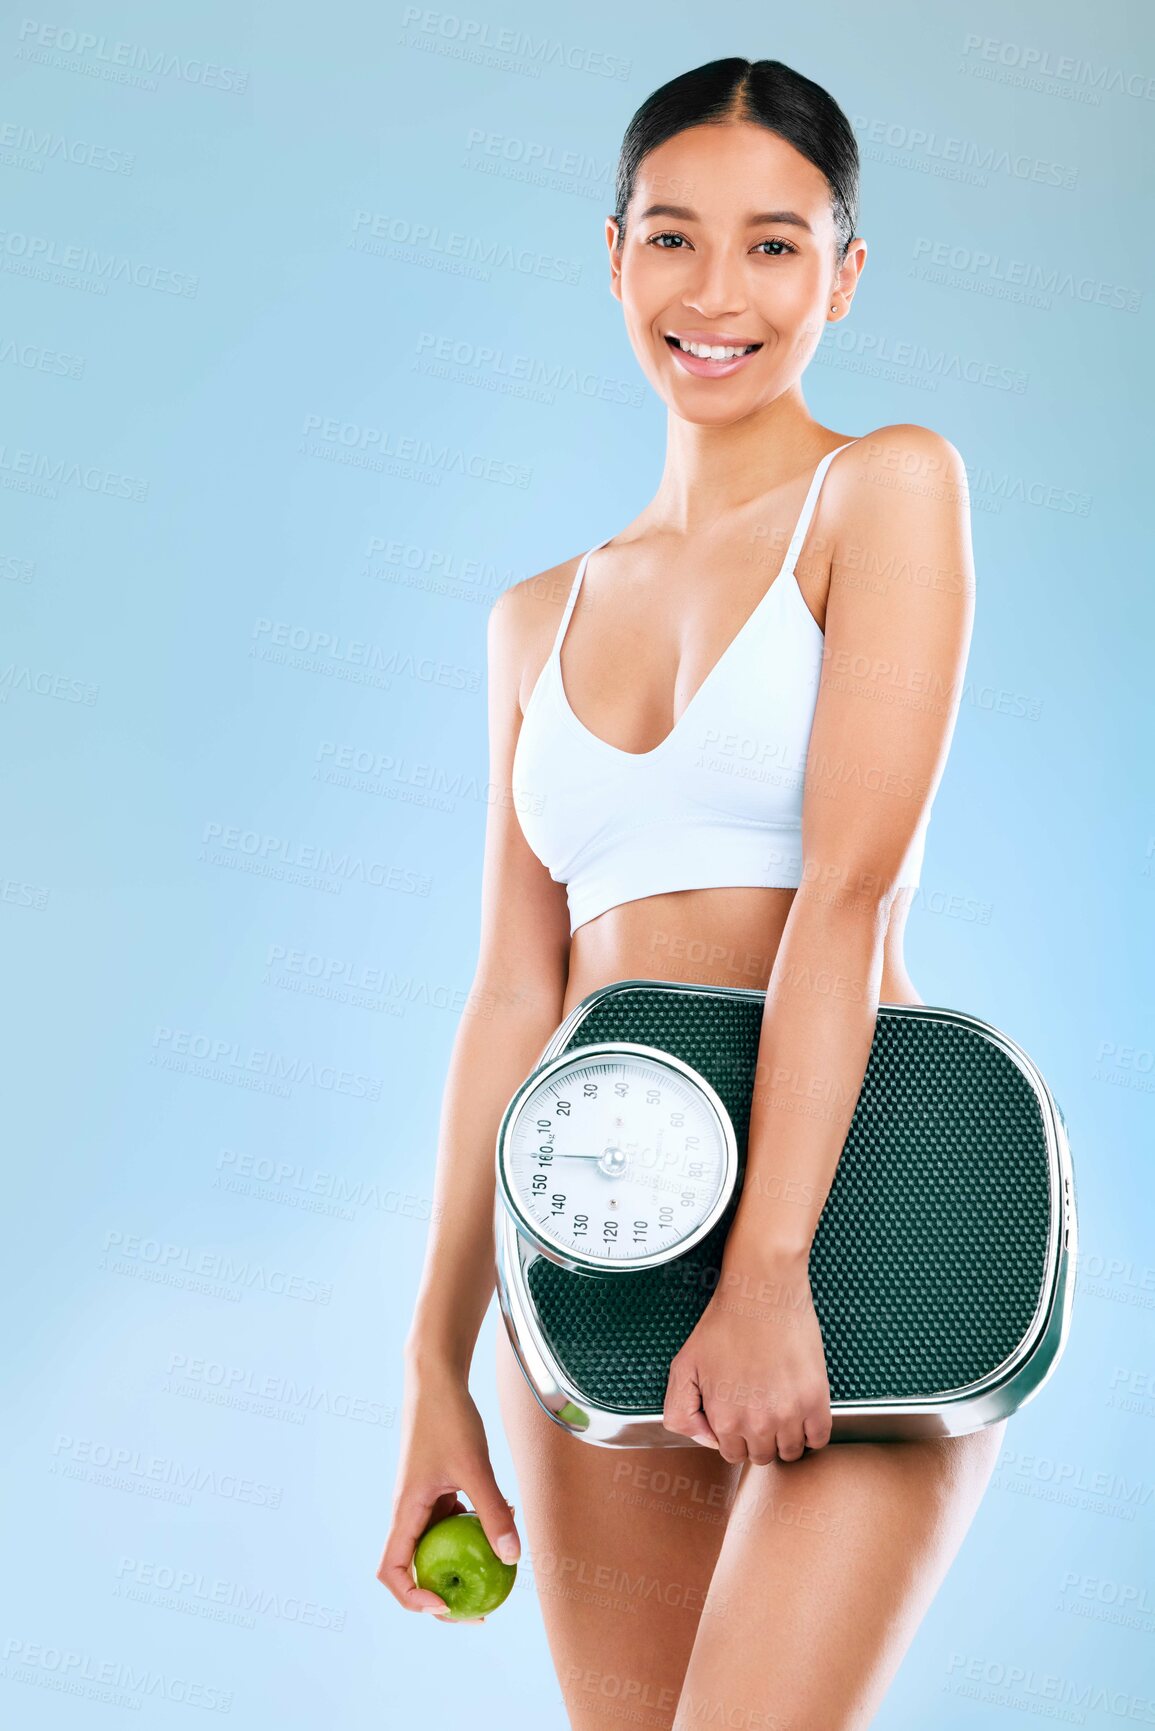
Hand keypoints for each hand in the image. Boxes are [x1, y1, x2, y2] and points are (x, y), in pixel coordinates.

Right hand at [377, 1357, 520, 1621]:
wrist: (437, 1377)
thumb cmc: (449, 1417)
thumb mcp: (475, 1466)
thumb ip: (493, 1511)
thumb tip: (513, 1557)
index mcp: (405, 1510)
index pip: (391, 1571)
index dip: (412, 1597)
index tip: (446, 1602)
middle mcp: (408, 1510)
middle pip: (413, 1568)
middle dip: (440, 1595)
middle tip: (476, 1610)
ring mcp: (422, 1498)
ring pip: (435, 1544)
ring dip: (459, 1562)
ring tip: (496, 1569)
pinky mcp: (437, 1486)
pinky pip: (450, 1520)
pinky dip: (471, 1527)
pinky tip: (504, 1517)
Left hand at [662, 1250, 831, 1464]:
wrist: (762, 1292)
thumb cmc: (725, 1323)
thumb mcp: (684, 1365)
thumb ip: (681, 1411)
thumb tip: (706, 1439)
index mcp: (724, 1419)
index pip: (732, 1453)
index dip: (734, 1433)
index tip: (740, 1411)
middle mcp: (757, 1424)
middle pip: (762, 1456)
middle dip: (758, 1437)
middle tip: (759, 1404)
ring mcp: (789, 1414)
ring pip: (790, 1452)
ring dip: (785, 1436)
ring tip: (780, 1405)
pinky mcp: (816, 1400)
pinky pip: (819, 1439)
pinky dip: (811, 1431)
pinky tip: (801, 1409)